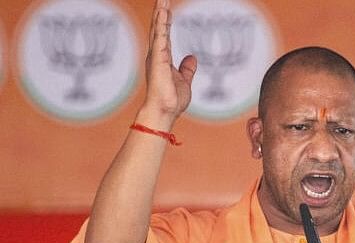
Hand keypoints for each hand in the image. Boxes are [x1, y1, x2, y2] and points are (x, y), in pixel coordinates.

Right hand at [141, 0, 196, 126]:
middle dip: (160, 13)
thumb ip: (187, 69)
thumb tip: (192, 58)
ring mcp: (156, 57)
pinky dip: (161, 25)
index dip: (165, 22)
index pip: (164, 36)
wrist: (165, 112)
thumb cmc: (171, 100)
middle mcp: (156, 56)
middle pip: (159, 29)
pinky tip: (163, 13)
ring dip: (160, 14)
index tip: (167, 9)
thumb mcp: (184, 81)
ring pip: (158, 30)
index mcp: (162, 60)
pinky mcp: (158, 60)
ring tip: (162, 0)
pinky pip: (160, 38)